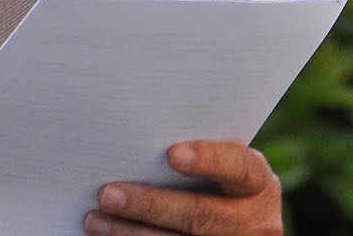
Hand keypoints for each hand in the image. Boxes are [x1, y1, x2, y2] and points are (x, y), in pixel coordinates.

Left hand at [82, 141, 281, 235]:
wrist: (234, 222)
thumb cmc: (214, 178)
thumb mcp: (219, 166)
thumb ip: (193, 152)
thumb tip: (136, 127)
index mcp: (258, 185)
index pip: (240, 169)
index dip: (209, 160)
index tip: (172, 154)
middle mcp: (254, 223)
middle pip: (202, 215)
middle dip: (151, 204)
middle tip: (107, 193)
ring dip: (131, 232)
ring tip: (94, 219)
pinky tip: (106, 235)